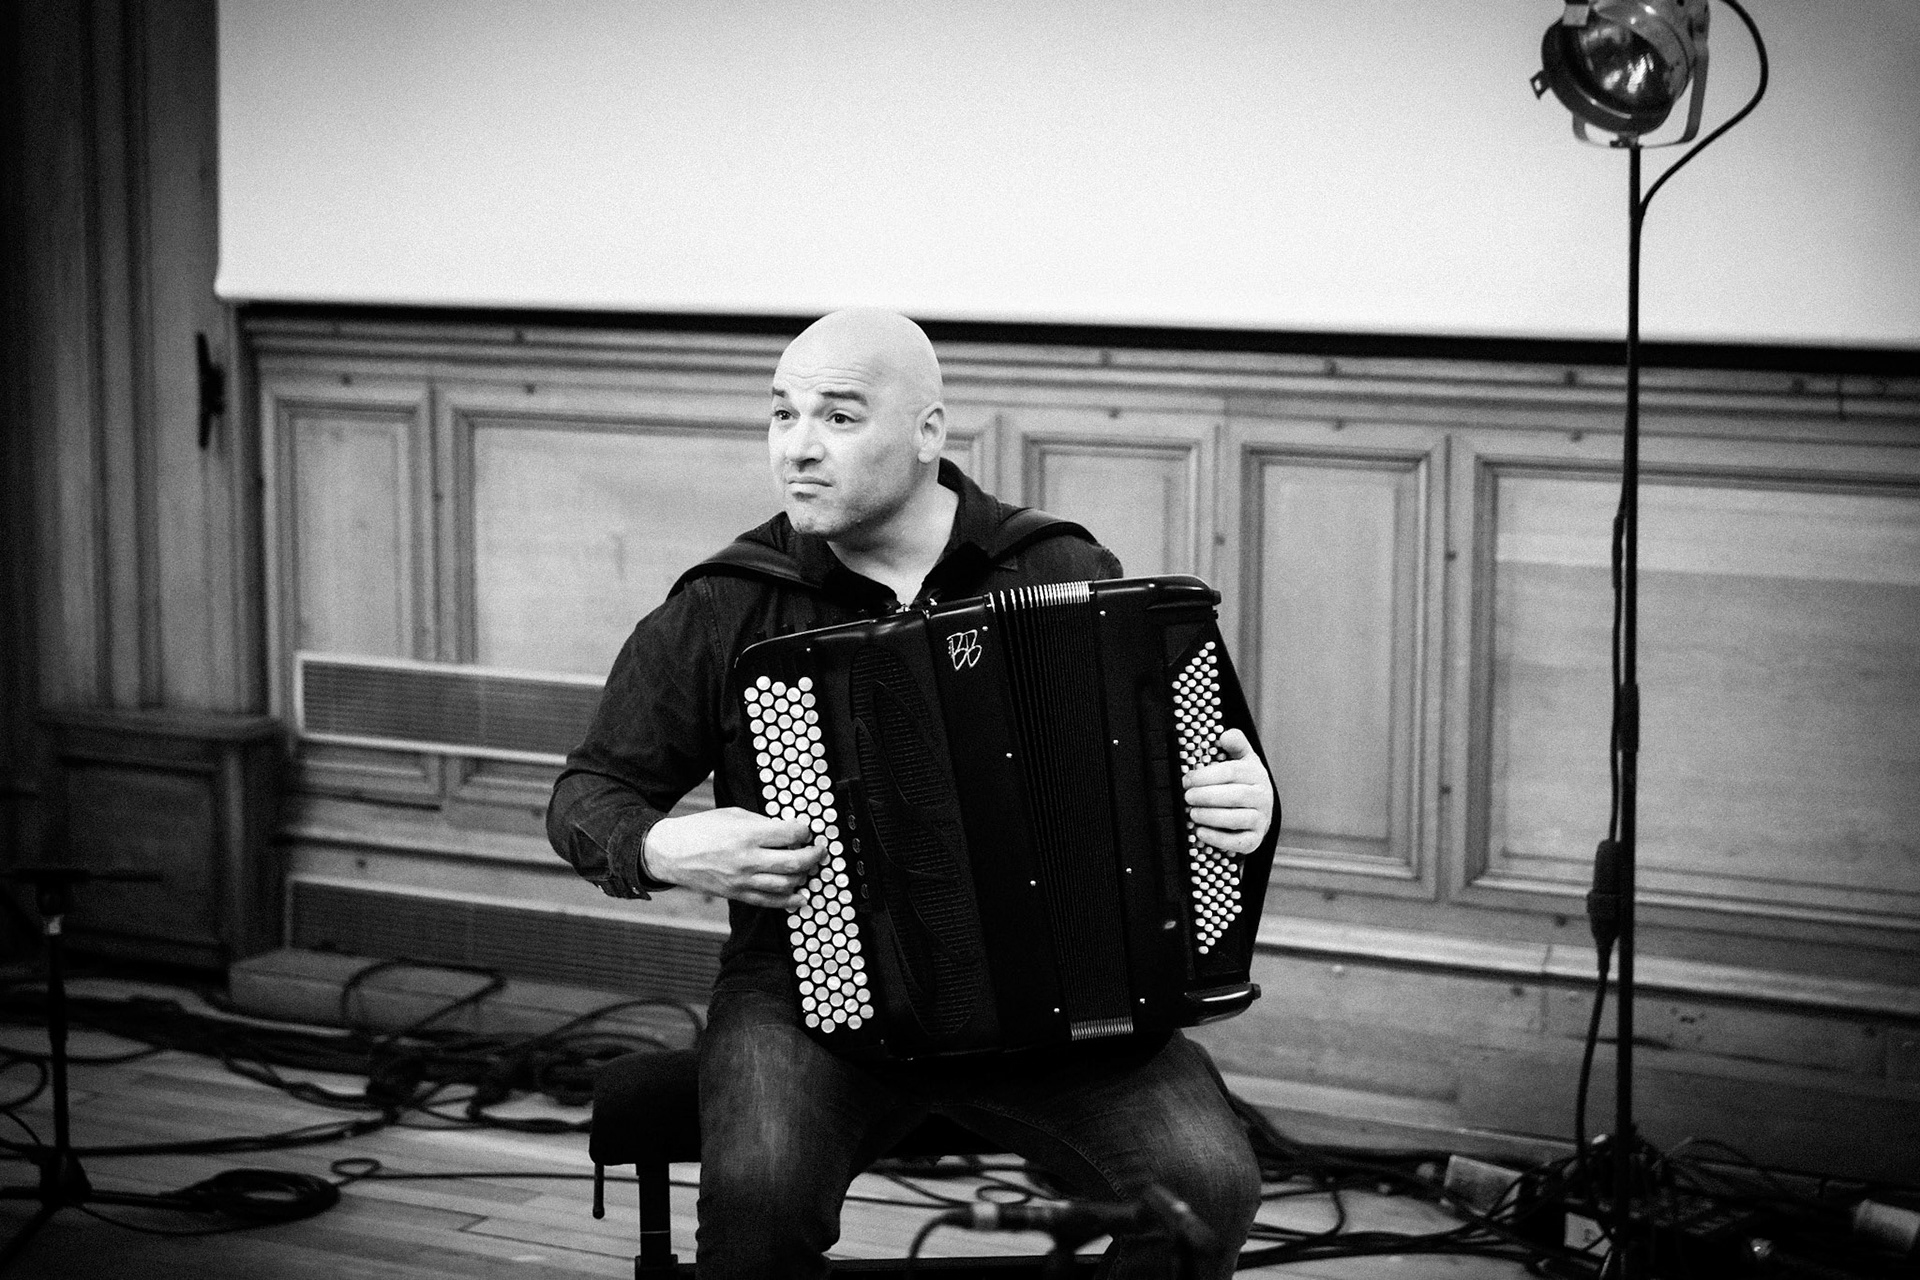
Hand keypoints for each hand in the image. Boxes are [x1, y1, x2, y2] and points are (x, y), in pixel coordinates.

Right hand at [643, 807, 827, 908]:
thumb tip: (788, 829)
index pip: (790, 834)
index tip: (806, 830)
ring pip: (787, 884)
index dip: (805, 831)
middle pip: (795, 862)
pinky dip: (789, 901)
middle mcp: (747, 860)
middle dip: (814, 855)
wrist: (672, 853)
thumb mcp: (733, 815)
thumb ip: (762, 822)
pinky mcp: (738, 895)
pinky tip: (801, 896)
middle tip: (819, 850)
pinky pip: (770, 902)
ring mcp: (743, 880)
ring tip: (807, 868)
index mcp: (747, 834)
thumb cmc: (701, 829)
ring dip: (804, 876)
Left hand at [1182, 728, 1272, 856]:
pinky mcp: (1255, 840)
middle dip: (1208, 797)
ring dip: (1212, 817)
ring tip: (1192, 813)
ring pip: (1238, 819)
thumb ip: (1236, 743)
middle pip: (1235, 796)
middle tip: (1187, 797)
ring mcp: (1260, 819)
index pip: (1232, 772)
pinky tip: (1201, 832)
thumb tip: (1225, 735)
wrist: (1260, 809)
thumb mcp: (1242, 758)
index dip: (1206, 775)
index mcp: (1256, 774)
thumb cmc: (1244, 781)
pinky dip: (1218, 839)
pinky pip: (1239, 842)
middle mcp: (1262, 797)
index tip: (1187, 780)